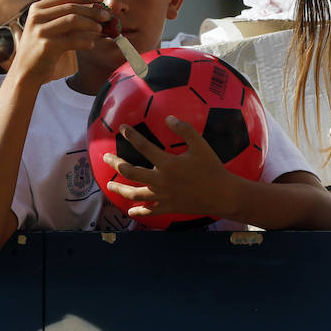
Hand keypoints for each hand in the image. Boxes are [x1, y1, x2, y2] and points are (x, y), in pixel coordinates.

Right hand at [7, 0, 108, 83]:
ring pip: (73, 20)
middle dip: (92, 10)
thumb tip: (93, 8)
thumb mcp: (49, 28)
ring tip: (100, 29)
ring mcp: (40, 31)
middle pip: (71, 7)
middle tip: (106, 16)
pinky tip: (91, 45)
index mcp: (37, 8)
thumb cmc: (41, 49)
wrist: (25, 72)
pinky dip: (85, 42)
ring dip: (90, 23)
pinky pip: (72, 40)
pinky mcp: (46, 46)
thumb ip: (65, 17)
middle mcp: (37, 17)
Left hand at [102, 117, 240, 218]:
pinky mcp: (168, 207)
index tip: (122, 128)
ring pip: (134, 193)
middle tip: (106, 157)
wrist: (223, 194)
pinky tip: (130, 211)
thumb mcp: (201, 145)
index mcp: (168, 164)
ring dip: (119, 189)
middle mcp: (161, 180)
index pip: (144, 147)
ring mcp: (163, 196)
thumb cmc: (212, 168)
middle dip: (116, 163)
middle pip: (130, 172)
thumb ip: (184, 130)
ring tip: (110, 185)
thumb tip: (169, 118)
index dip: (131, 136)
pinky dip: (138, 211)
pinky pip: (149, 211)